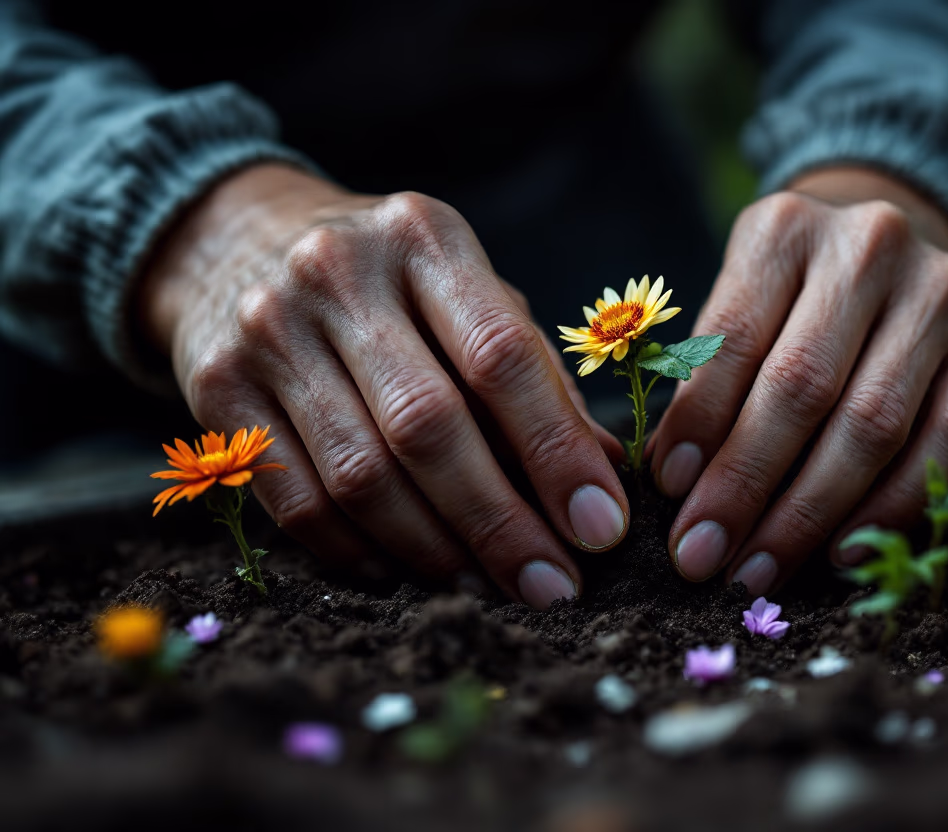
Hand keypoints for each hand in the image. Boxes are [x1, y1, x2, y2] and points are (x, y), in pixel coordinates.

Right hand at [138, 164, 628, 607]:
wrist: (237, 240)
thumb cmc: (392, 283)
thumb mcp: (468, 295)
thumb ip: (536, 376)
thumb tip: (607, 475)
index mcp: (424, 239)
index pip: (499, 354)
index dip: (556, 450)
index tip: (601, 526)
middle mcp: (338, 274)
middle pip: (427, 425)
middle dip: (499, 522)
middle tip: (553, 588)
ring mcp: (268, 331)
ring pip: (360, 475)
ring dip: (435, 551)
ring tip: (488, 587)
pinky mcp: (217, 390)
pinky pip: (297, 500)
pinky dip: (359, 553)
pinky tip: (407, 574)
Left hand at [649, 166, 947, 594]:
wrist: (891, 254)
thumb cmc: (791, 300)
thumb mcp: (739, 309)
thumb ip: (708, 379)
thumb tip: (676, 484)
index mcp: (786, 228)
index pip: (734, 336)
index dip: (700, 421)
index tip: (669, 491)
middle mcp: (872, 243)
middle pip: (802, 386)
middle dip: (745, 485)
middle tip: (702, 555)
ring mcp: (947, 288)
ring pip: (874, 423)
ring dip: (808, 513)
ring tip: (759, 569)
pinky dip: (893, 505)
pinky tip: (841, 551)